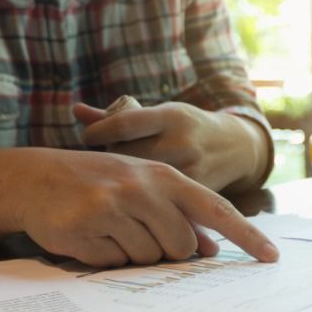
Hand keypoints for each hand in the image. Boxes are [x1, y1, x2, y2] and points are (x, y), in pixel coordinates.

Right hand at [3, 148, 278, 266]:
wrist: (34, 177)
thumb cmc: (98, 184)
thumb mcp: (143, 187)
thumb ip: (178, 213)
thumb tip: (209, 249)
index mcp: (165, 176)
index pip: (217, 210)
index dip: (246, 236)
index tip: (271, 257)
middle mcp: (143, 188)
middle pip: (182, 246)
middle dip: (166, 251)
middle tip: (137, 231)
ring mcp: (113, 207)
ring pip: (148, 258)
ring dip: (133, 254)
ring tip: (110, 229)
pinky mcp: (86, 227)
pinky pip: (113, 263)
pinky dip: (104, 257)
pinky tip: (89, 234)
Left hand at [74, 101, 266, 192]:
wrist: (236, 147)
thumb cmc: (186, 127)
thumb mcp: (160, 114)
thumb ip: (118, 116)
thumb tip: (75, 110)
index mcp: (171, 117)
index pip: (124, 123)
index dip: (98, 131)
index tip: (88, 136)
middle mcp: (182, 141)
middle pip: (127, 156)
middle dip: (109, 161)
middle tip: (102, 162)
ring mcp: (191, 168)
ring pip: (142, 183)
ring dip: (124, 184)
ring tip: (117, 180)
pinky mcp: (197, 192)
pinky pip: (160, 201)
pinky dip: (144, 202)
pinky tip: (136, 198)